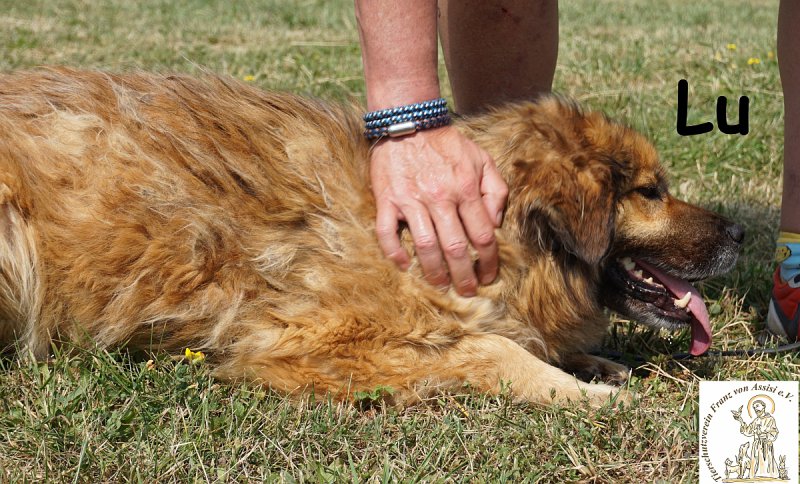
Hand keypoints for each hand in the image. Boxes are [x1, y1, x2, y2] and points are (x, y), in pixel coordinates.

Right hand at [370, 125, 507, 295]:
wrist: (409, 121)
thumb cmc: (448, 144)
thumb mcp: (482, 159)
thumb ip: (495, 190)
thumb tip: (495, 223)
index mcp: (465, 188)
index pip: (482, 235)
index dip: (488, 261)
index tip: (488, 276)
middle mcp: (440, 197)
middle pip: (455, 248)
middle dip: (464, 275)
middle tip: (466, 290)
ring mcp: (411, 200)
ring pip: (425, 246)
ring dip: (433, 272)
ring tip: (440, 285)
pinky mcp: (387, 199)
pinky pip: (388, 233)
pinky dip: (394, 253)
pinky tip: (404, 265)